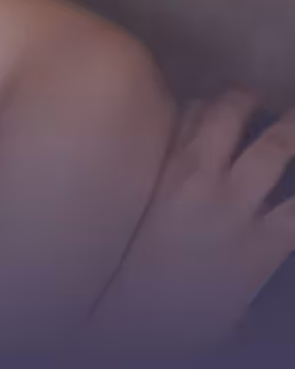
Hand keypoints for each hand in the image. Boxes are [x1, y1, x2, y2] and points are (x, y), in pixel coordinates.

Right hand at [89, 91, 294, 353]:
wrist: (140, 315)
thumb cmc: (131, 259)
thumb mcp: (139, 203)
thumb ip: (162, 165)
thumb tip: (182, 135)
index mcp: (164, 166)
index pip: (195, 111)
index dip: (220, 98)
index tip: (232, 96)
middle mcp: (201, 177)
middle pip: (233, 116)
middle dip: (252, 100)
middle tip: (271, 100)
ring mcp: (236, 209)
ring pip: (275, 150)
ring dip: (291, 133)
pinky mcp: (264, 246)